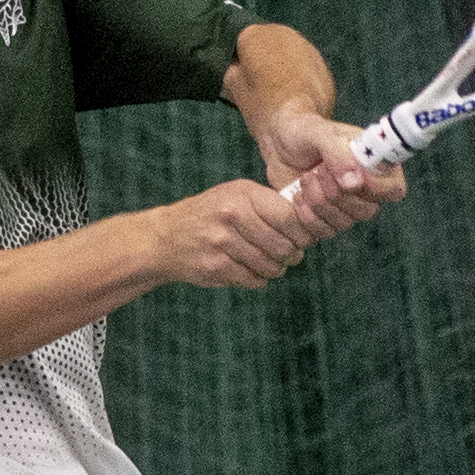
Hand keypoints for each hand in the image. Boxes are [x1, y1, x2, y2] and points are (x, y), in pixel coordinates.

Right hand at [154, 178, 324, 288]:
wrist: (165, 237)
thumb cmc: (210, 215)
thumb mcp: (236, 195)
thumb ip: (269, 205)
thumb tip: (309, 224)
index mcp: (243, 194)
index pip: (290, 217)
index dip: (303, 233)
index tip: (302, 238)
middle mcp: (232, 215)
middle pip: (285, 245)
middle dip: (292, 255)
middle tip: (289, 255)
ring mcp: (223, 242)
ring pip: (271, 265)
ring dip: (276, 269)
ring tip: (269, 263)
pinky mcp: (216, 266)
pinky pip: (254, 280)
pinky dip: (258, 279)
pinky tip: (249, 270)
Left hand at [256, 105, 405, 235]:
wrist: (278, 143)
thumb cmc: (303, 132)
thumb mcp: (317, 132)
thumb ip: (337, 152)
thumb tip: (355, 181)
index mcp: (374, 163)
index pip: (394, 188)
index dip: (379, 189)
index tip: (353, 180)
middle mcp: (364, 188)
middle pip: (368, 210)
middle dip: (338, 193)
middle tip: (318, 170)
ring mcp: (346, 206)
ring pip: (345, 222)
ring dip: (320, 201)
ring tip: (305, 178)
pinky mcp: (325, 219)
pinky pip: (324, 231)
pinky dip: (307, 214)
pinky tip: (297, 195)